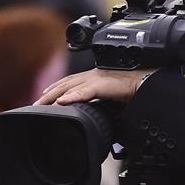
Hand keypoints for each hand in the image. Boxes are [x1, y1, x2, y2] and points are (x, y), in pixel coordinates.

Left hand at [34, 68, 153, 105]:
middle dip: (48, 94)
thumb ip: (104, 100)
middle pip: (65, 83)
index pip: (71, 81)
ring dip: (53, 96)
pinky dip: (72, 97)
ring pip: (70, 87)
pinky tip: (61, 102)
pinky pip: (84, 92)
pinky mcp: (103, 85)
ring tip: (41, 105)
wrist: (149, 83)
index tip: (44, 95)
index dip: (56, 87)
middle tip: (35, 105)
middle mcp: (94, 75)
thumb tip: (99, 110)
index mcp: (96, 76)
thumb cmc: (137, 87)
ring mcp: (97, 79)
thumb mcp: (115, 95)